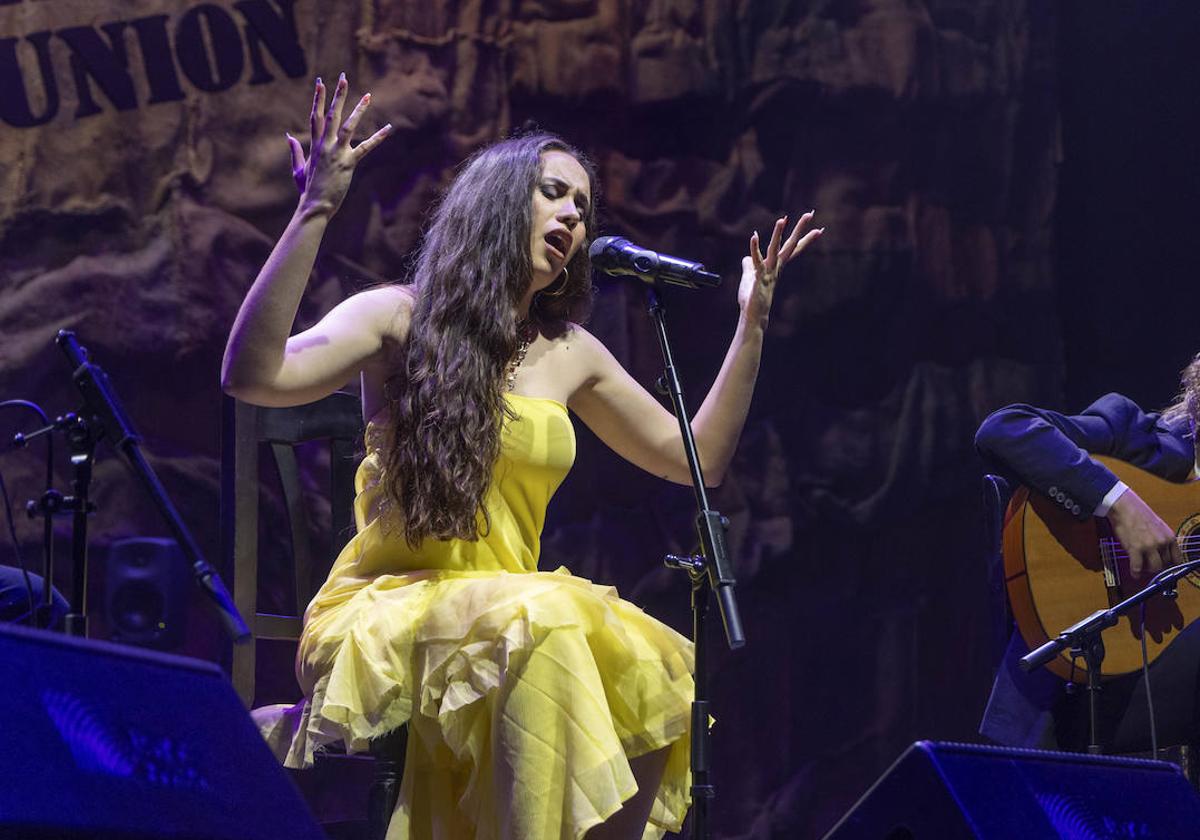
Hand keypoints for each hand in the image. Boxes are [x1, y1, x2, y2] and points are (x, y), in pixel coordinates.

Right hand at [286, 73, 391, 218]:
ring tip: (367, 95)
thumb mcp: (298, 168)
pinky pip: (365, 148)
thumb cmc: (307, 189)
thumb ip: (295, 151)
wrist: (315, 205)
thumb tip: (288, 136)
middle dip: (337, 95)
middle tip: (343, 77)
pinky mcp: (348, 163)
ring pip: (347, 126)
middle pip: (331, 114)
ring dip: (358, 110)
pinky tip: (388, 129)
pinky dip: (377, 138)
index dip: (318, 98)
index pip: (316, 116)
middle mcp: (325, 145)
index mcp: (314, 145)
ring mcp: (336, 153)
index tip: (320, 82)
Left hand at [739, 211, 823, 325]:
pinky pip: (757, 261)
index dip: (805, 238)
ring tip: (782, 219)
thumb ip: (749, 266)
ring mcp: (769, 272)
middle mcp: (776, 267)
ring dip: (778, 234)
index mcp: (776, 265)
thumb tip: (746, 258)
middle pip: (790, 245)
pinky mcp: (759, 277)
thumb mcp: (750, 277)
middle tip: (810, 213)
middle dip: (800, 229)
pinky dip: (755, 248)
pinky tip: (754, 236)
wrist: (753, 315)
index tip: (819, 229)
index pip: (793, 249)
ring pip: (775, 249)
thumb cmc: (752, 297)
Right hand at [1106, 489, 1181, 579]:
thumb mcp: (1159, 526)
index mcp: (1169, 536)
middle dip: (1157, 567)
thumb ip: (1163, 540)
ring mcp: (1149, 546)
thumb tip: (1162, 553)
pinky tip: (1134, 573)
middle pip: (1165, 565)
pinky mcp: (1135, 549)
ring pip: (1154, 568)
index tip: (1165, 568)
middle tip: (1150, 567)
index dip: (1170, 566)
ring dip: (1147, 570)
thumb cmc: (1138, 514)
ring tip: (1142, 569)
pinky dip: (1136, 572)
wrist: (1124, 507)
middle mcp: (1162, 542)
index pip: (1177, 559)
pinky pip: (1137, 567)